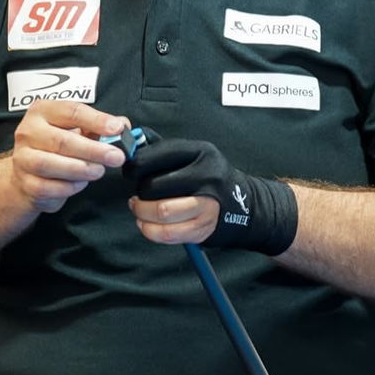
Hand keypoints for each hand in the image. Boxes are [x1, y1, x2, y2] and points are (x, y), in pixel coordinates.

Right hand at [9, 100, 128, 212]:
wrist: (27, 173)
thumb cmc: (55, 147)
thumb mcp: (77, 130)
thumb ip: (99, 126)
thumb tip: (122, 125)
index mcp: (42, 111)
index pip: (71, 111)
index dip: (97, 120)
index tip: (117, 129)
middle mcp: (28, 132)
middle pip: (61, 141)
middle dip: (93, 150)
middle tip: (115, 157)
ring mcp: (22, 158)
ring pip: (50, 164)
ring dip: (81, 169)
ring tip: (98, 170)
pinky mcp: (25, 183)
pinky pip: (48, 186)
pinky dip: (69, 187)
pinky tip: (81, 182)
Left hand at [125, 139, 297, 254]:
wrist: (244, 204)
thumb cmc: (210, 177)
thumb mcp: (195, 154)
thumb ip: (164, 149)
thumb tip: (132, 142)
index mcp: (200, 152)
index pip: (156, 155)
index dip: (134, 166)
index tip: (130, 172)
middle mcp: (206, 176)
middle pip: (154, 186)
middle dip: (138, 193)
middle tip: (138, 195)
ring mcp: (206, 203)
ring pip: (160, 212)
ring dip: (141, 213)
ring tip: (139, 210)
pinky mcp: (203, 227)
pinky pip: (168, 233)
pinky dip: (150, 231)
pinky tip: (147, 224)